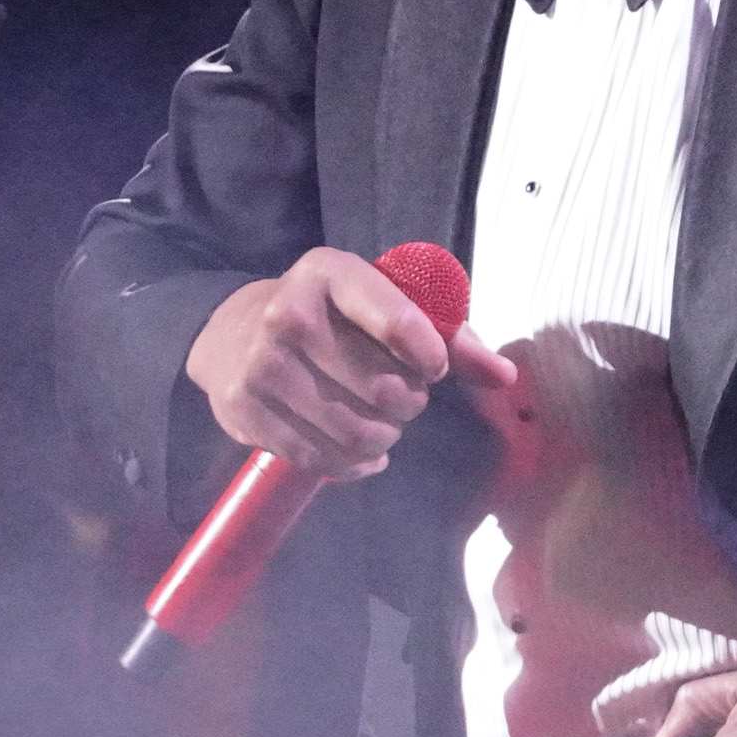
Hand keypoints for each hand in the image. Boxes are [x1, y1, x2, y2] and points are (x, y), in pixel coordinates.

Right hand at [185, 247, 512, 478]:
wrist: (232, 334)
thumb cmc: (331, 320)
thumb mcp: (383, 306)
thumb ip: (450, 338)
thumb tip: (505, 376)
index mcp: (328, 273)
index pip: (398, 321)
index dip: (430, 357)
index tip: (431, 368)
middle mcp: (287, 313)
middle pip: (382, 388)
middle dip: (408, 403)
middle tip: (402, 398)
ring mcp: (260, 363)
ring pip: (353, 431)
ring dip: (382, 438)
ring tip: (382, 426)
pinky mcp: (243, 409)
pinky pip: (319, 457)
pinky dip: (351, 463)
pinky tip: (357, 451)